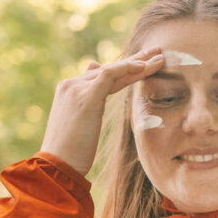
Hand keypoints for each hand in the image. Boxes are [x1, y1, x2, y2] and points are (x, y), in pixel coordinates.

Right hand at [40, 47, 164, 174]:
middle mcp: (71, 85)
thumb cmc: (69, 152)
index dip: (123, 70)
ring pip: (113, 70)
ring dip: (139, 63)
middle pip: (108, 68)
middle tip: (156, 51)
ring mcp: (77, 88)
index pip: (101, 75)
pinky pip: (110, 74)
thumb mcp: (79, 125)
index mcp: (69, 91)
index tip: (142, 65)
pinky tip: (144, 66)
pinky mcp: (86, 96)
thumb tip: (96, 92)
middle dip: (135, 60)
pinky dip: (128, 68)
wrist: (57, 165)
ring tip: (160, 57)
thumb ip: (87, 105)